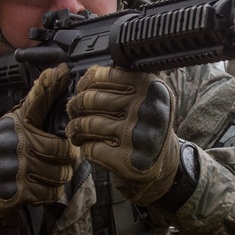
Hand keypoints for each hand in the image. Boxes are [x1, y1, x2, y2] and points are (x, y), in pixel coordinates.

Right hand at [0, 64, 79, 234]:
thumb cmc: (3, 154)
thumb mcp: (14, 127)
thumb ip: (37, 109)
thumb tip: (59, 76)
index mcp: (15, 123)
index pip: (35, 102)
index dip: (49, 86)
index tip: (61, 71)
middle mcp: (15, 141)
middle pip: (62, 149)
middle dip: (67, 158)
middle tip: (62, 159)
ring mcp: (16, 166)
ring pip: (61, 173)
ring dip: (59, 177)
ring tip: (48, 173)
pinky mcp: (18, 190)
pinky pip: (51, 192)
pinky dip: (50, 193)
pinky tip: (39, 187)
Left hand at [65, 66, 178, 205]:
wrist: (162, 161)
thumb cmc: (147, 123)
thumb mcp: (147, 95)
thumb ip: (124, 79)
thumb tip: (88, 73)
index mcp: (151, 87)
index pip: (104, 76)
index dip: (85, 82)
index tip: (81, 89)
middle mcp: (146, 109)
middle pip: (90, 99)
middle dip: (75, 105)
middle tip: (73, 110)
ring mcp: (136, 136)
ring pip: (86, 124)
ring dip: (75, 127)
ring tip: (75, 129)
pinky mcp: (127, 160)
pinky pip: (90, 148)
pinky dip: (85, 147)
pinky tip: (89, 145)